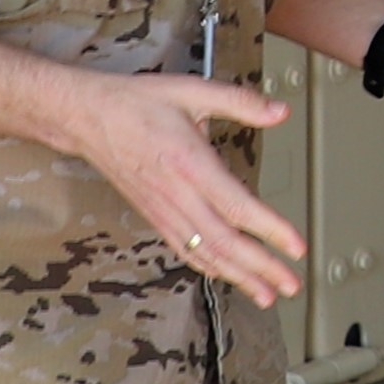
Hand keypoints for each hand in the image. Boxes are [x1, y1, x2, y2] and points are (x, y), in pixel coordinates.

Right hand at [62, 71, 305, 303]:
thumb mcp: (191, 90)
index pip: (237, 207)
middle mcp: (177, 194)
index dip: (270, 231)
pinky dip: (209, 268)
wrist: (87, 118)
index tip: (296, 247)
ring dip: (239, 277)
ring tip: (267, 294)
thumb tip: (280, 111)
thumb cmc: (136, 103)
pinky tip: (226, 276)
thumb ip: (240, 101)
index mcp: (190, 163)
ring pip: (205, 254)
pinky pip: (185, 250)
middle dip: (262, 268)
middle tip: (291, 284)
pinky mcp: (154, 216)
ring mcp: (164, 210)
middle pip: (225, 242)